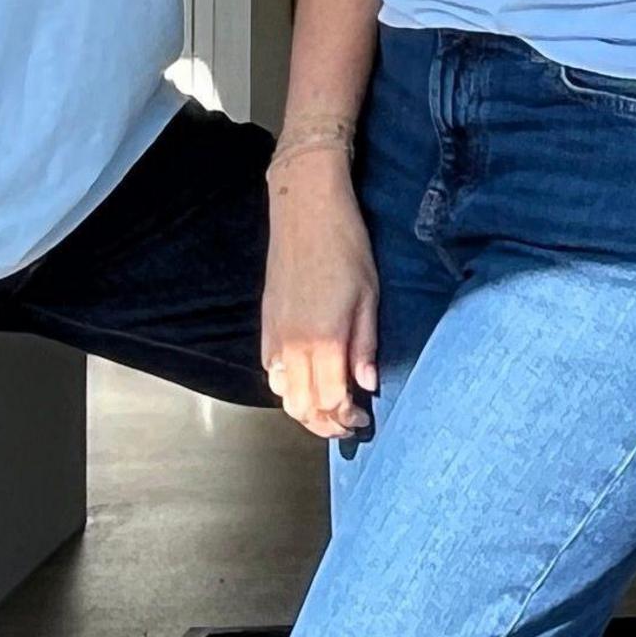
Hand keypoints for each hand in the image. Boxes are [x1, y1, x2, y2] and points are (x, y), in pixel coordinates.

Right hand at [260, 153, 378, 439]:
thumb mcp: (369, 296)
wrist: (306, 212)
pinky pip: (271, 372)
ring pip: (283, 394)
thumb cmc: (345, 247)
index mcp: (323, 340)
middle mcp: (293, 346)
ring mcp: (275, 336)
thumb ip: (365, 346)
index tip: (363, 419)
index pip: (331, 401)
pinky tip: (306, 382)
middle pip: (302, 407)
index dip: (347, 418)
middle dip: (325, 424)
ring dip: (304, 410)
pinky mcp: (266, 325)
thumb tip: (368, 384)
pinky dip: (288, 388)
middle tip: (347, 425)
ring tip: (329, 409)